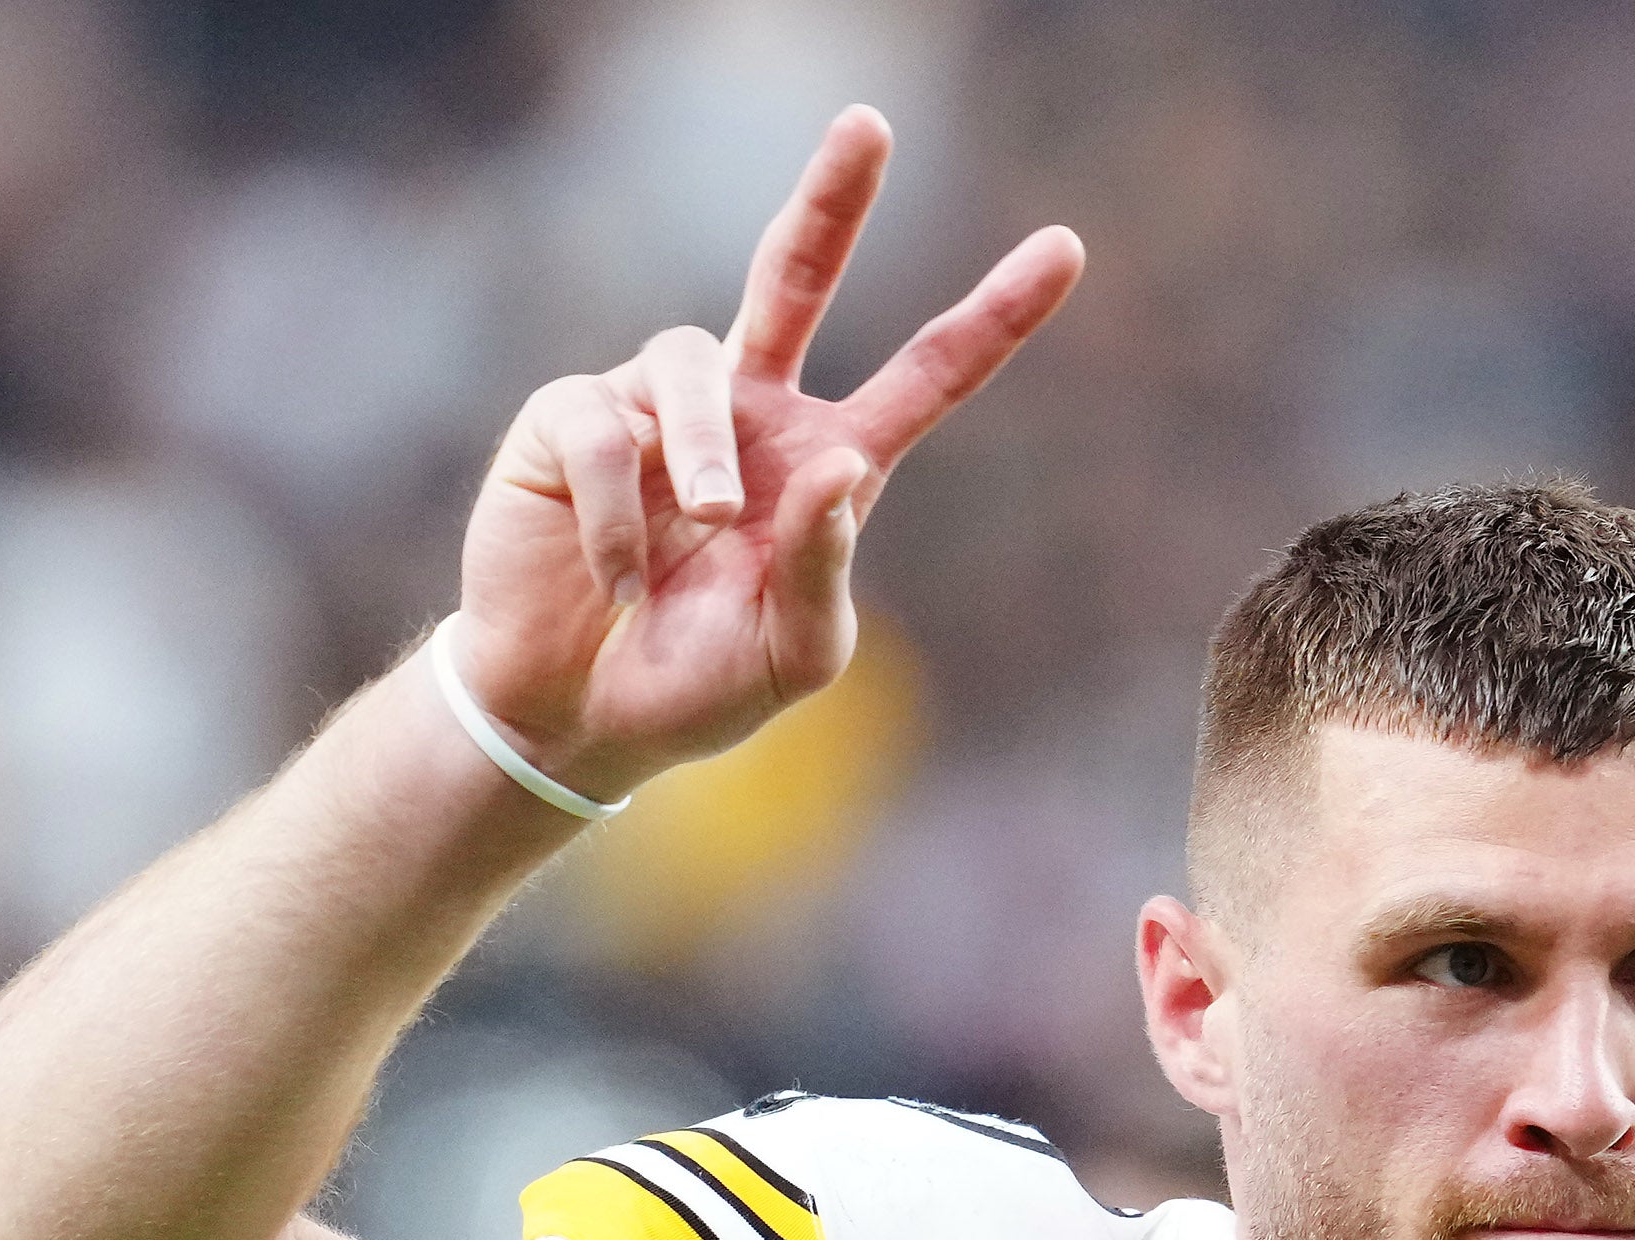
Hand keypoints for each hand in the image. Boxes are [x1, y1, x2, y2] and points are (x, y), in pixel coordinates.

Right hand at [456, 106, 1079, 800]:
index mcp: (826, 463)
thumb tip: (839, 465)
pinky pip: (605, 431)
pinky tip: (615, 580)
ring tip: (702, 527)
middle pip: (794, 276)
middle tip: (869, 126)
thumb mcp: (791, 651)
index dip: (993, 316)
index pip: (927, 376)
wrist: (574, 717)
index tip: (1065, 248)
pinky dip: (617, 517)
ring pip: (694, 361)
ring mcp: (655, 407)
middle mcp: (749, 414)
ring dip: (703, 455)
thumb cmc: (698, 684)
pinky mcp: (569, 420)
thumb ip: (821, 568)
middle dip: (831, 199)